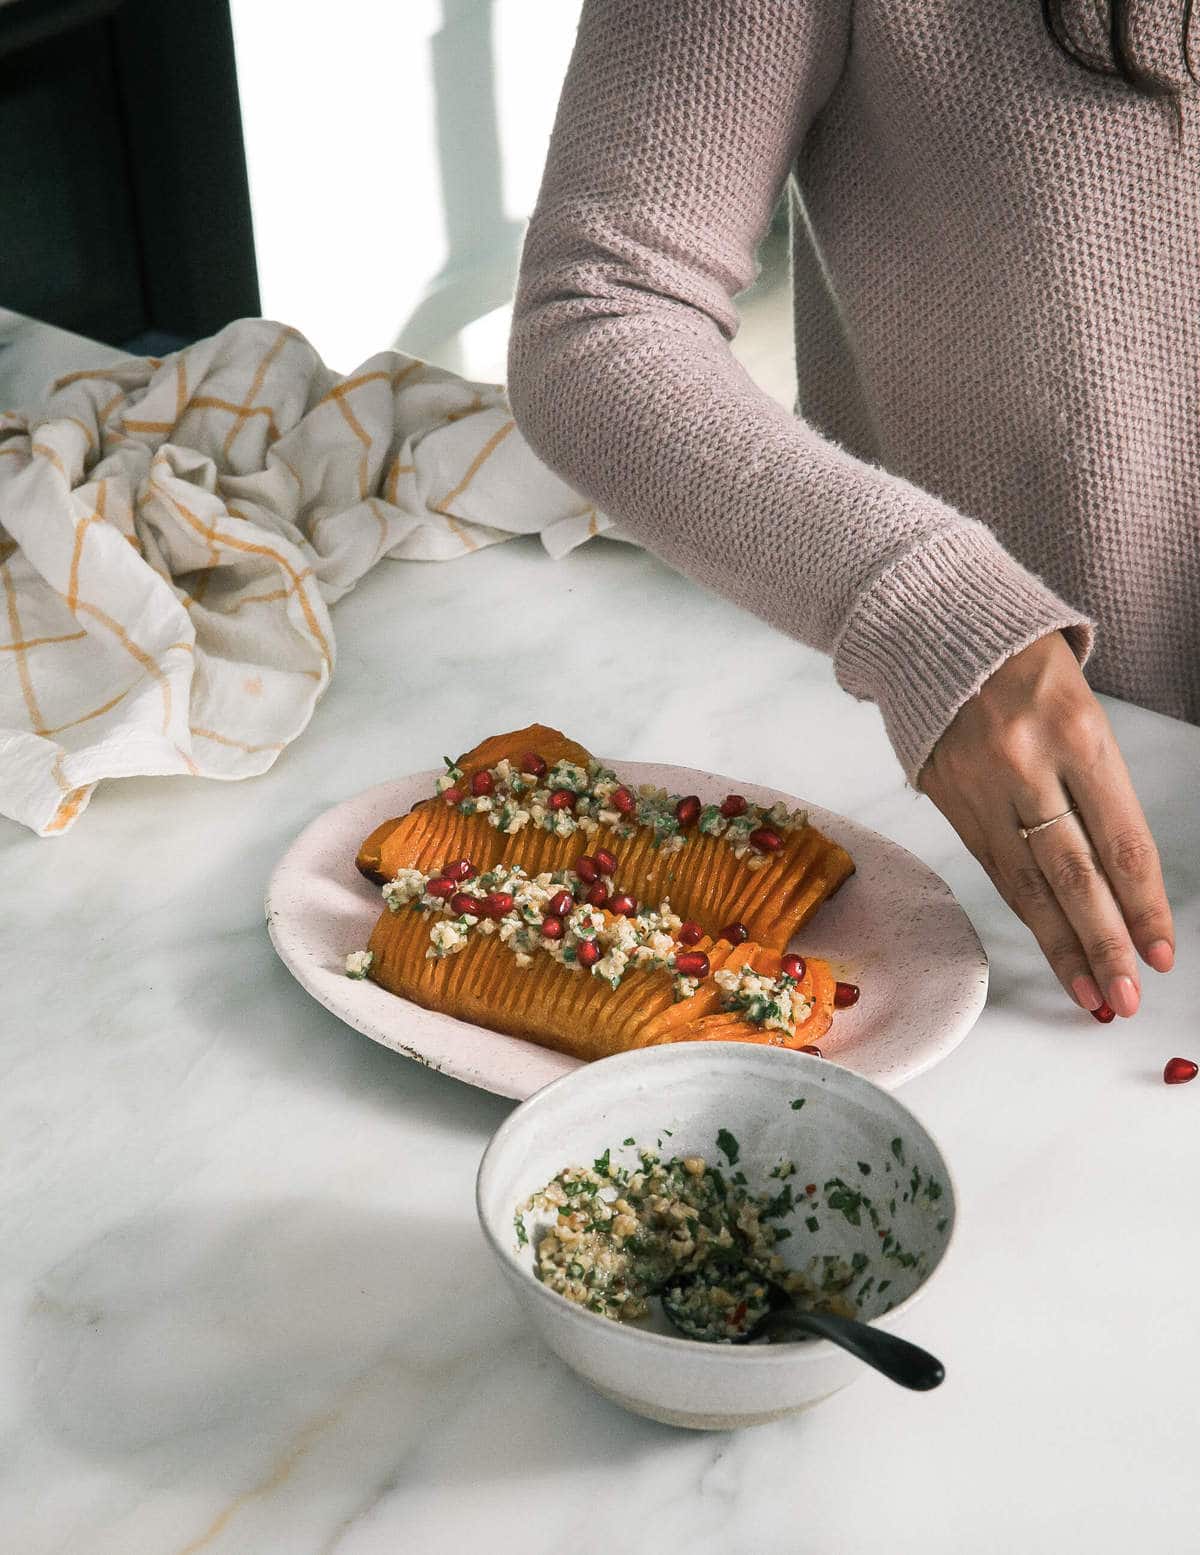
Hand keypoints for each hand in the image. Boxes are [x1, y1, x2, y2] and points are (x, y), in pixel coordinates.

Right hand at [917, 631, 1173, 1016]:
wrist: (933, 630)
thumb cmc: (1025, 666)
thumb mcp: (1082, 709)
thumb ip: (1100, 786)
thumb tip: (1124, 879)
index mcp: (1075, 733)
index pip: (1120, 840)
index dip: (1143, 905)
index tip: (1161, 954)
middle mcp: (1025, 765)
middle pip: (1073, 874)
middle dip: (1103, 944)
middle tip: (1126, 998)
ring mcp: (979, 786)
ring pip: (1027, 884)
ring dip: (1062, 947)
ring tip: (1091, 996)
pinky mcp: (946, 799)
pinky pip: (994, 868)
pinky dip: (1025, 914)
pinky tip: (1048, 945)